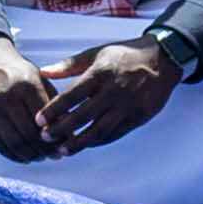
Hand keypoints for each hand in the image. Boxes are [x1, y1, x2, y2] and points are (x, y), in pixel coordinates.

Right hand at [0, 37, 58, 159]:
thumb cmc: (21, 76)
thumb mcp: (40, 81)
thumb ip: (53, 106)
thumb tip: (69, 136)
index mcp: (26, 85)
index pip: (45, 120)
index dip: (56, 137)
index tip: (64, 145)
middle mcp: (6, 95)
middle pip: (28, 134)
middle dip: (44, 150)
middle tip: (54, 156)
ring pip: (13, 142)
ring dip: (30, 155)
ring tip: (40, 157)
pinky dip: (13, 155)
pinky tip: (24, 157)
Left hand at [41, 42, 176, 150]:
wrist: (163, 59)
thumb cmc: (125, 54)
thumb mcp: (97, 52)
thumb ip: (69, 65)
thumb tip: (43, 72)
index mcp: (100, 73)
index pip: (72, 95)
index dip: (54, 110)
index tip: (38, 120)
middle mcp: (113, 91)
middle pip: (83, 116)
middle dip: (61, 129)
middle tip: (44, 137)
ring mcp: (127, 106)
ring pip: (99, 130)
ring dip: (78, 143)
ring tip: (62, 150)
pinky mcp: (138, 117)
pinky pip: (115, 134)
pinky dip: (98, 141)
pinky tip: (85, 145)